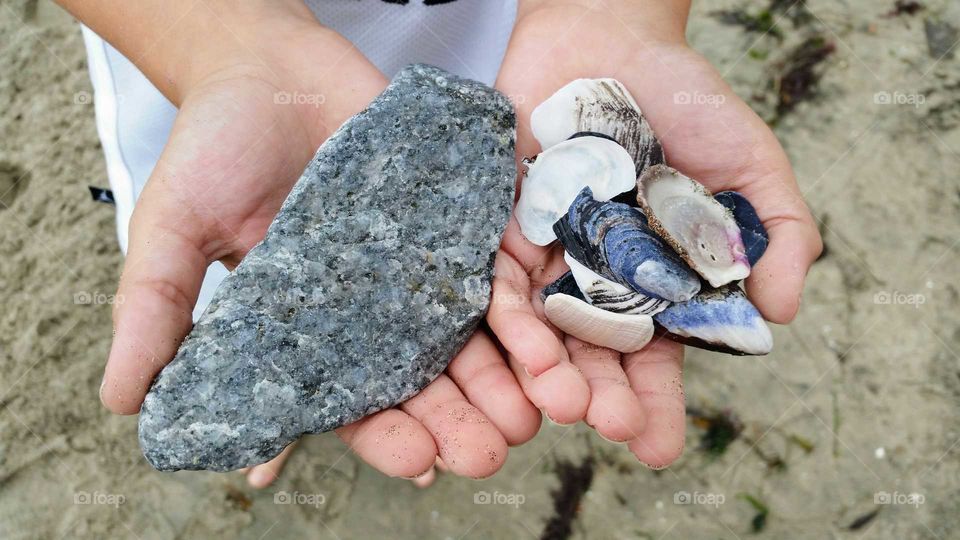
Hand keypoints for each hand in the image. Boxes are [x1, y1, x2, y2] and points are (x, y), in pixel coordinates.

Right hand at [82, 4, 537, 487]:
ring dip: (505, 373)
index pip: (353, 399)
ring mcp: (416, 260)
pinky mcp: (451, 214)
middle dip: (460, 416)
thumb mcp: (172, 229)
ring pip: (470, 331)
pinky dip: (520, 296)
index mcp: (311, 327)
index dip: (387, 435)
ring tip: (535, 409)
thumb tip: (121, 402)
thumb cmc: (213, 147)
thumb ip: (155, 308)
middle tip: (492, 450)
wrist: (266, 65)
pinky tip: (547, 331)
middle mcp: (372, 305)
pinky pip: (493, 259)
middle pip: (426, 377)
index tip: (420, 462)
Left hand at [490, 0, 821, 467]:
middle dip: (598, 393)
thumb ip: (775, 231)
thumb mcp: (751, 163)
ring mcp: (547, 256)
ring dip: (547, 369)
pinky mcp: (501, 225)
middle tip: (605, 425)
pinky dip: (505, 313)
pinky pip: (496, 277)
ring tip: (558, 403)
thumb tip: (783, 310)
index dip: (656, 403)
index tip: (657, 447)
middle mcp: (597, 281)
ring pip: (541, 327)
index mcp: (655, 283)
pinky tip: (516, 350)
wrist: (611, 37)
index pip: (656, 358)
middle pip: (593, 353)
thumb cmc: (688, 101)